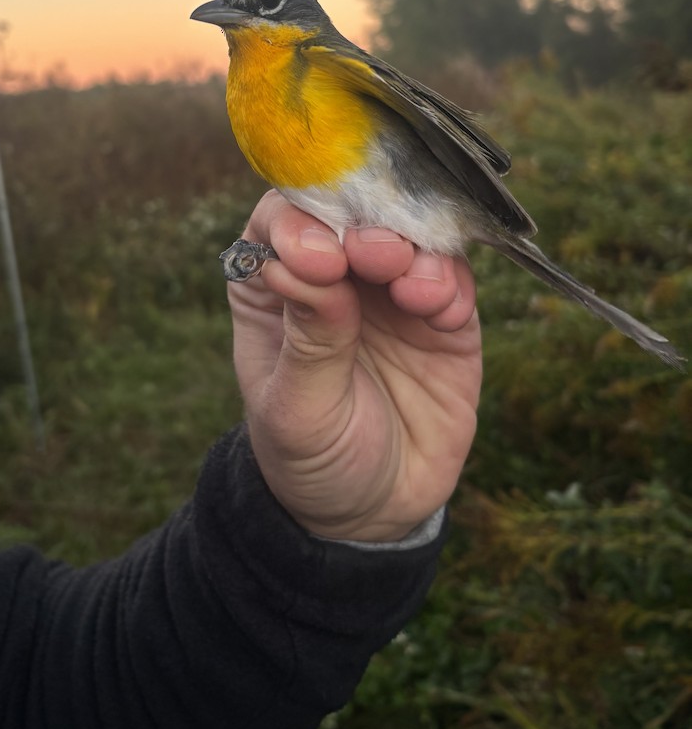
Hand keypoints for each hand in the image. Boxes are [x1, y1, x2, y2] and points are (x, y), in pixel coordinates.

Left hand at [230, 192, 481, 542]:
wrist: (370, 515)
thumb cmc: (310, 457)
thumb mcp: (296, 410)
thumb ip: (310, 340)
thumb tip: (312, 264)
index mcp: (275, 285)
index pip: (281, 221)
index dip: (300, 223)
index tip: (318, 256)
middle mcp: (334, 274)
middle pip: (351, 214)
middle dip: (366, 223)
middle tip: (373, 255)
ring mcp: (391, 292)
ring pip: (408, 236)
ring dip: (412, 249)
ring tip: (411, 288)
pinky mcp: (444, 318)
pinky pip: (453, 281)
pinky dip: (450, 284)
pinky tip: (441, 311)